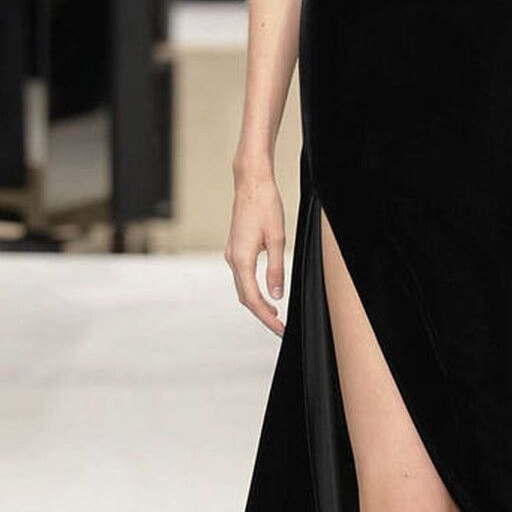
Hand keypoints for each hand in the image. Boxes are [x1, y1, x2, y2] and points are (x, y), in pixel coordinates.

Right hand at [226, 165, 287, 337]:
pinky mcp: (235, 248)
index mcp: (242, 259)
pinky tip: (264, 293)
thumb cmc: (265, 205)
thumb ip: (276, 269)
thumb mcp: (277, 239)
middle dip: (262, 314)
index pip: (253, 298)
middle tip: (280, 327)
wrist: (251, 183)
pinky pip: (242, 276)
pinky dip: (252, 289)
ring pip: (242, 287)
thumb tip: (276, 294)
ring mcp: (231, 253)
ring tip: (275, 315)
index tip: (279, 328)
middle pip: (245, 297)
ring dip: (257, 303)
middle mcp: (233, 258)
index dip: (266, 317)